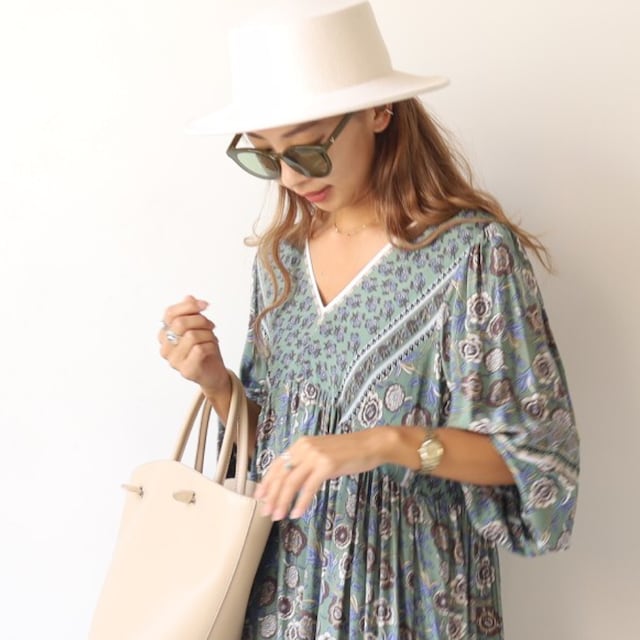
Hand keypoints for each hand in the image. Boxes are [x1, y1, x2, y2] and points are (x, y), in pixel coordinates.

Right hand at [159, 295, 227, 393]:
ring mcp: (174, 361)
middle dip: (200, 321)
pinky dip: (211, 345)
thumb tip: (189, 297)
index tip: (205, 305)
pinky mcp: (186, 370)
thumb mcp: (199, 327)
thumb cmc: (204, 349)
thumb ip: (191, 313)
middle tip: (210, 326)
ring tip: (211, 339)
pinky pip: (200, 349)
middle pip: (180, 324)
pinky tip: (212, 349)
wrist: (214, 374)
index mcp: (164, 335)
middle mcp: (165, 348)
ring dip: (207, 335)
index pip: (169, 314)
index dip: (188, 306)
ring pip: (192, 336)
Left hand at [254, 430, 389, 520]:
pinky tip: (297, 513)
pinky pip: (308, 487)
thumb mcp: (321, 453)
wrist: (370, 445)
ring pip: (291, 482)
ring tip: (278, 516)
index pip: (277, 464)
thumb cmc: (347, 451)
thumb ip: (306, 462)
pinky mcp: (326, 465)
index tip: (260, 496)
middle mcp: (304, 447)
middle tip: (266, 512)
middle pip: (281, 475)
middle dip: (272, 495)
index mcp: (301, 444)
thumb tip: (291, 481)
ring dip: (283, 501)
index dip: (266, 482)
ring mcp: (315, 456)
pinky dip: (301, 502)